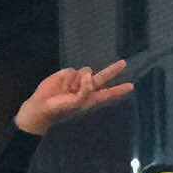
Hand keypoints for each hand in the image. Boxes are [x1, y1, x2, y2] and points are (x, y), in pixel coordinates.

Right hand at [14, 60, 133, 134]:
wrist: (42, 106)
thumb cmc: (60, 109)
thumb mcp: (76, 103)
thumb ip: (86, 90)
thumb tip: (89, 75)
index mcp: (91, 99)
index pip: (108, 93)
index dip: (118, 90)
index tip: (131, 86)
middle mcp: (86, 88)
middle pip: (102, 77)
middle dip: (112, 70)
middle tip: (124, 63)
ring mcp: (76, 80)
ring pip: (85, 71)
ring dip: (78, 80)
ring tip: (68, 90)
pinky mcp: (67, 74)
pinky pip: (72, 70)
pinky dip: (68, 78)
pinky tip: (62, 85)